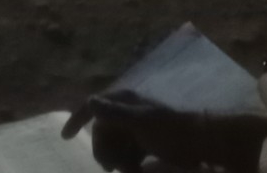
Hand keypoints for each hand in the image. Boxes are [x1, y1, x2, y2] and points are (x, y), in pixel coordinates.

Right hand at [62, 90, 205, 171]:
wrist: (200, 143)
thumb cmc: (170, 131)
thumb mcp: (141, 122)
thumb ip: (116, 113)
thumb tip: (90, 100)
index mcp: (124, 100)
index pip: (92, 105)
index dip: (77, 118)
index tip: (66, 138)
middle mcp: (126, 111)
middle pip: (101, 132)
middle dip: (104, 151)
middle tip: (113, 168)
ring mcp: (135, 127)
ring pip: (113, 146)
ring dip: (117, 161)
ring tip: (130, 171)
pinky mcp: (144, 142)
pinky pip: (126, 154)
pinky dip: (127, 164)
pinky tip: (136, 171)